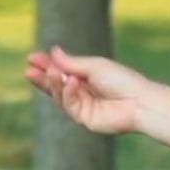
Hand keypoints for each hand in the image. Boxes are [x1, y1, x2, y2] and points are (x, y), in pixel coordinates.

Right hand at [24, 46, 169, 140]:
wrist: (140, 102)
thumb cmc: (122, 81)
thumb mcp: (94, 66)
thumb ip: (71, 62)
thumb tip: (53, 51)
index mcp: (85, 77)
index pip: (60, 71)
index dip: (46, 65)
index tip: (32, 58)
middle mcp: (82, 92)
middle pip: (55, 85)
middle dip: (42, 77)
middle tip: (29, 68)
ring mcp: (81, 106)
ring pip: (58, 95)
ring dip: (52, 83)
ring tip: (50, 72)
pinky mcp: (83, 118)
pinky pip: (68, 104)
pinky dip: (68, 92)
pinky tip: (71, 82)